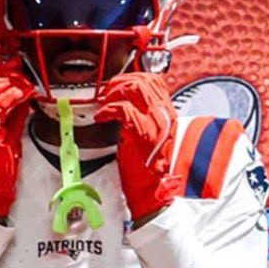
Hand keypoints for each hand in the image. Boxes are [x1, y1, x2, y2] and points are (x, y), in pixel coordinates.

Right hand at [0, 62, 35, 220]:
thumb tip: (24, 95)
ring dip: (11, 83)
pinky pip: (0, 107)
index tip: (15, 66)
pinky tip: (24, 94)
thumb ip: (12, 113)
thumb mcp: (4, 132)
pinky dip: (13, 97)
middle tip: (22, 73)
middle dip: (5, 73)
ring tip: (25, 84)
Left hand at [94, 72, 179, 221]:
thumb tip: (129, 104)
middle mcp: (164, 114)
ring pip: (134, 88)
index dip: (134, 77)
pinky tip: (101, 117)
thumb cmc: (147, 168)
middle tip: (107, 91)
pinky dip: (107, 109)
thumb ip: (145, 118)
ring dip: (114, 92)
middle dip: (120, 81)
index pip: (155, 81)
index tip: (120, 84)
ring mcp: (154, 122)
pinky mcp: (141, 131)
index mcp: (168, 114)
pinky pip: (122, 108)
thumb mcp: (151, 137)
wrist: (152, 190)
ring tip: (104, 102)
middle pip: (143, 80)